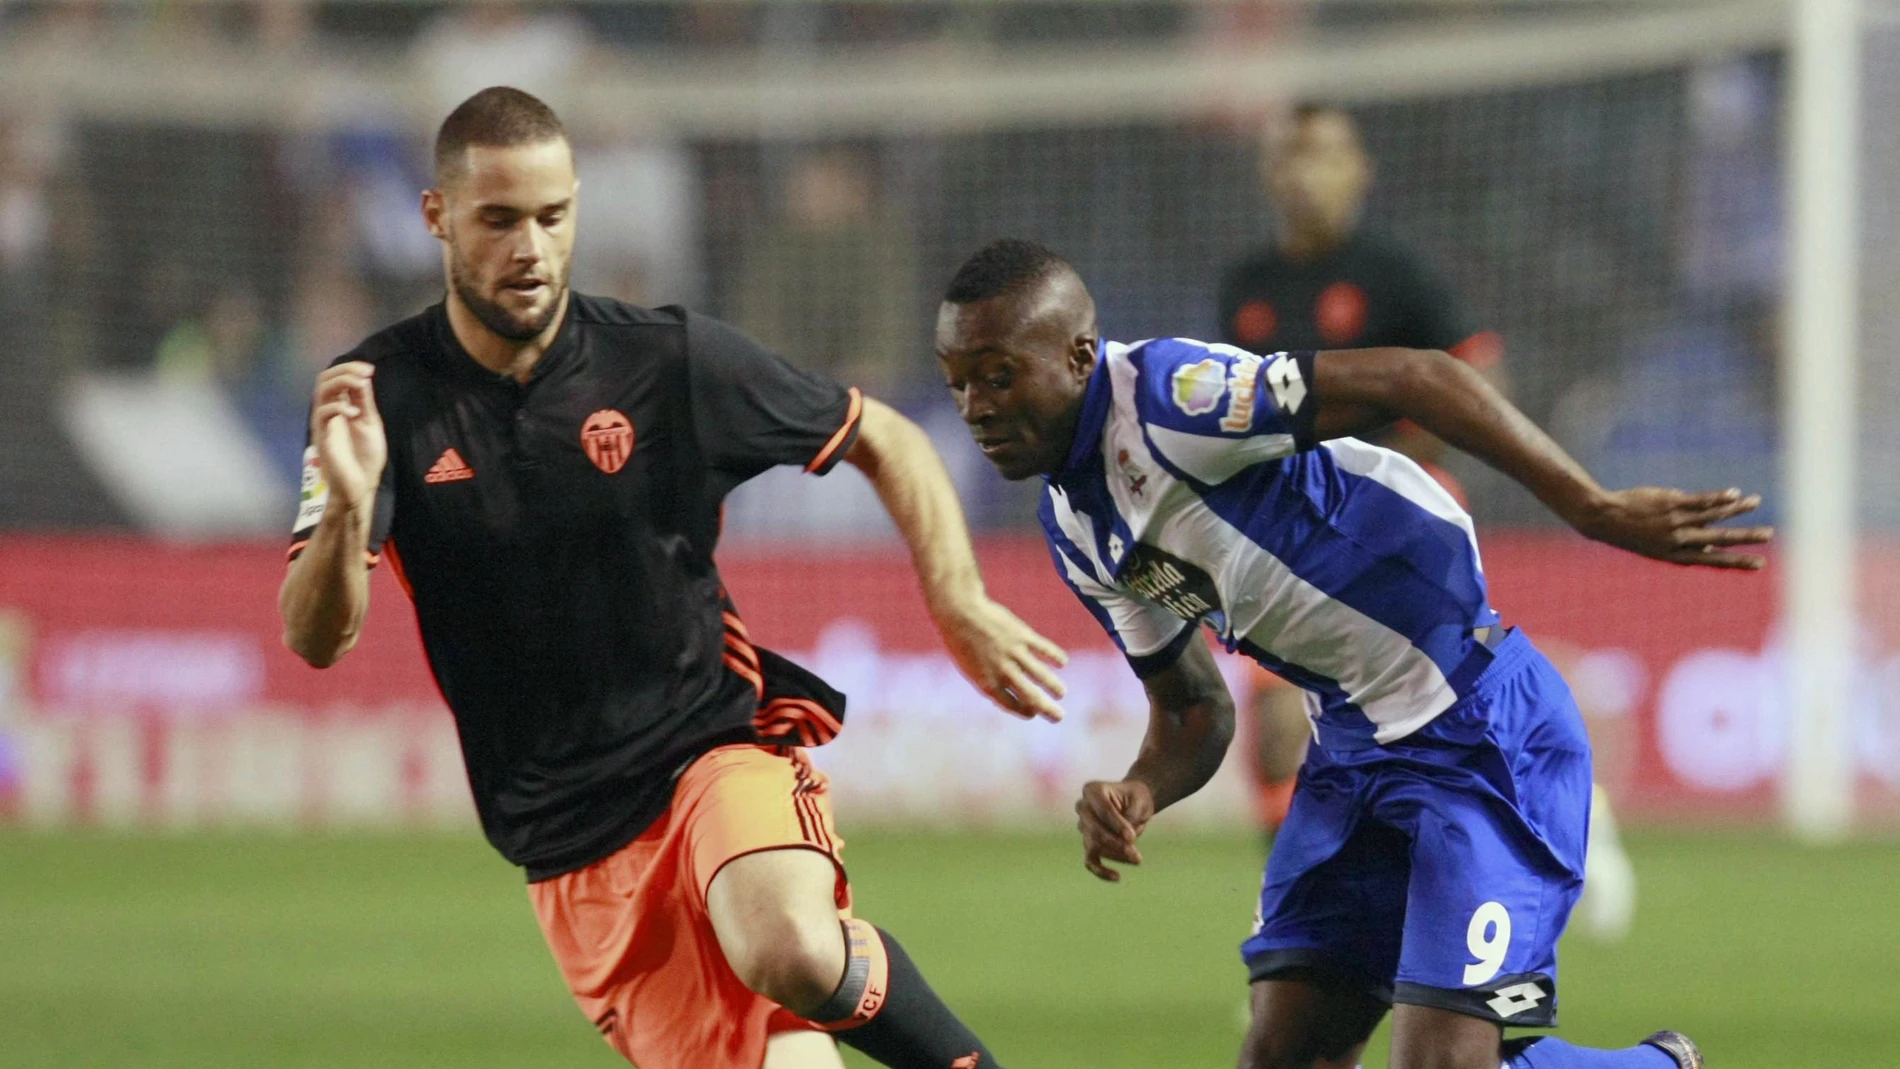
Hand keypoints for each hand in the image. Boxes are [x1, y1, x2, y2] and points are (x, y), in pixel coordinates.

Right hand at [309, 362, 387, 511]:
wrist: (361, 484)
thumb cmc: (365, 457)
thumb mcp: (370, 423)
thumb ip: (364, 402)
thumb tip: (363, 378)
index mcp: (341, 407)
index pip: (336, 379)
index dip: (350, 369)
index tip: (369, 369)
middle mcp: (329, 412)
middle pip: (324, 380)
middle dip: (344, 370)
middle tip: (365, 372)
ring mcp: (324, 423)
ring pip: (321, 392)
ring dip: (341, 382)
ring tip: (360, 385)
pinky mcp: (322, 436)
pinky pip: (322, 414)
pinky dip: (338, 407)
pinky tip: (354, 412)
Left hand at [933, 594, 1068, 721]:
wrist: (960, 612)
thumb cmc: (961, 642)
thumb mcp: (970, 668)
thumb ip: (990, 680)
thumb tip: (1010, 691)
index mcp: (988, 683)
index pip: (1012, 705)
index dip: (1025, 711)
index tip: (1033, 712)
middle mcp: (1003, 671)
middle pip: (1031, 696)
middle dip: (1047, 709)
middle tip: (1059, 717)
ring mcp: (1014, 653)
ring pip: (1042, 675)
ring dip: (1054, 687)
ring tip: (1061, 693)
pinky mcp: (1023, 635)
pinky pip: (1045, 649)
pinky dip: (1056, 656)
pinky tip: (1062, 662)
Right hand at [1076, 779, 1154, 881]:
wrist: (1134, 802)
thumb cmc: (1137, 798)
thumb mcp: (1140, 800)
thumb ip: (1131, 816)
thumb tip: (1124, 839)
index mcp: (1092, 790)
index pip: (1102, 810)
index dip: (1116, 824)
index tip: (1132, 837)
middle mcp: (1083, 807)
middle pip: (1094, 830)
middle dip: (1116, 844)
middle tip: (1136, 854)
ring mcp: (1083, 826)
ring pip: (1094, 846)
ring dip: (1116, 855)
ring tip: (1137, 859)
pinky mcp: (1088, 843)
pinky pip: (1090, 860)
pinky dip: (1101, 871)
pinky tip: (1117, 877)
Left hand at [1573, 487, 1772, 568]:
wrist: (1605, 519)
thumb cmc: (1632, 534)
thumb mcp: (1657, 547)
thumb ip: (1684, 547)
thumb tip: (1708, 550)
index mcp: (1676, 555)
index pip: (1713, 560)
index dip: (1737, 562)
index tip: (1759, 564)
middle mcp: (1678, 540)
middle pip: (1718, 540)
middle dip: (1746, 538)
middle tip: (1769, 534)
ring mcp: (1675, 521)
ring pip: (1712, 516)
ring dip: (1737, 509)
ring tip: (1756, 502)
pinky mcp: (1671, 503)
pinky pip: (1700, 500)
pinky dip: (1718, 497)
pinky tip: (1734, 493)